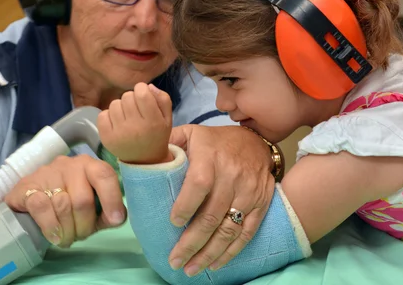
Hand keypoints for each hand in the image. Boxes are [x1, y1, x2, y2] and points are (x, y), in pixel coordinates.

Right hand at [5, 154, 125, 247]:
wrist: (31, 202)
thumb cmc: (70, 205)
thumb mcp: (93, 209)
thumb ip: (108, 213)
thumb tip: (118, 217)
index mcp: (90, 166)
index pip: (105, 175)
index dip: (112, 198)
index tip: (115, 219)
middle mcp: (70, 165)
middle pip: (83, 200)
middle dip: (84, 226)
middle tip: (80, 236)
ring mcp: (47, 173)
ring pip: (63, 206)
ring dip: (67, 231)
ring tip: (66, 238)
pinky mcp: (27, 185)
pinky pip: (42, 207)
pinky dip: (50, 227)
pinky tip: (54, 236)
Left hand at [98, 83, 172, 164]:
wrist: (145, 160)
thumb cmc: (156, 135)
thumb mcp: (167, 118)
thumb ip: (163, 99)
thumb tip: (147, 86)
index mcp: (153, 122)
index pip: (141, 92)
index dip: (141, 90)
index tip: (143, 96)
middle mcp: (135, 128)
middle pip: (126, 96)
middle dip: (131, 99)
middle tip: (135, 109)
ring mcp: (119, 134)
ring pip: (114, 104)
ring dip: (120, 107)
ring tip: (126, 117)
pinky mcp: (106, 138)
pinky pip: (102, 115)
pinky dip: (109, 116)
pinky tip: (117, 123)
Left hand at [167, 125, 274, 275]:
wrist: (256, 142)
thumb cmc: (215, 142)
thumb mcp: (190, 134)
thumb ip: (167, 143)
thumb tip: (141, 156)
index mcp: (211, 156)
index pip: (200, 183)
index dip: (186, 204)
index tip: (173, 222)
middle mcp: (232, 174)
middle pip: (212, 214)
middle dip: (192, 242)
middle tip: (175, 260)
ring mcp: (249, 191)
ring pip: (229, 228)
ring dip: (209, 253)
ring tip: (191, 268)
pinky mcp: (260, 204)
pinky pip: (246, 232)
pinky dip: (231, 251)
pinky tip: (215, 264)